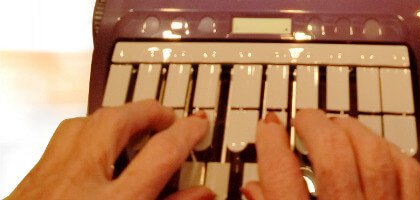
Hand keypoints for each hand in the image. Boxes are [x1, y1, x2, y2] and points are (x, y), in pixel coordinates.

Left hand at [7, 100, 214, 199]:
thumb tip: (201, 196)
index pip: (160, 154)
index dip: (187, 133)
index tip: (198, 125)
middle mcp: (78, 185)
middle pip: (117, 122)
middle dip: (149, 112)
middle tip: (169, 119)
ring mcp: (49, 179)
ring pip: (84, 123)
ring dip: (117, 118)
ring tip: (137, 125)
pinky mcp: (31, 182)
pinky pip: (62, 140)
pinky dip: (88, 133)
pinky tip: (99, 147)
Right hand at [243, 110, 419, 199]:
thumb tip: (253, 188)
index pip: (283, 179)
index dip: (272, 143)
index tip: (270, 126)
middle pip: (334, 158)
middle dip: (315, 126)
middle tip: (302, 119)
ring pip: (374, 155)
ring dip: (352, 130)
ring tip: (336, 126)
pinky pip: (407, 170)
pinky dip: (389, 150)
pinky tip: (373, 146)